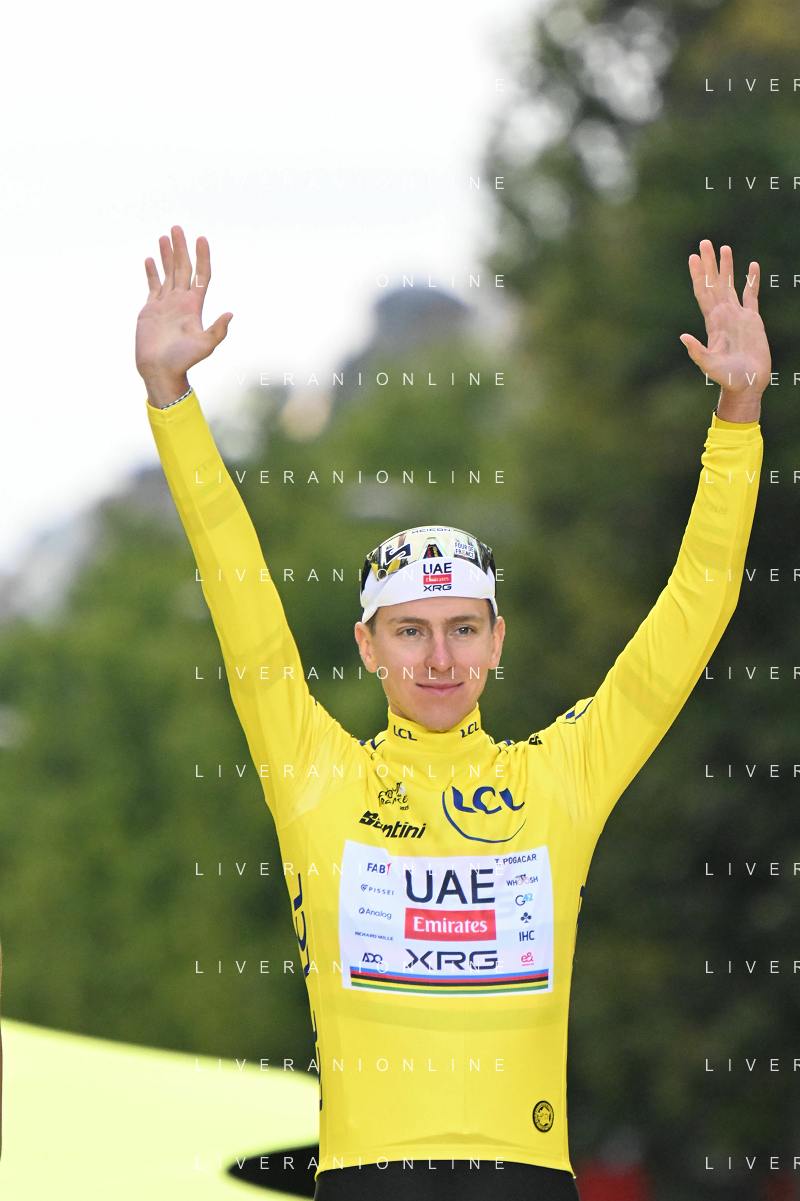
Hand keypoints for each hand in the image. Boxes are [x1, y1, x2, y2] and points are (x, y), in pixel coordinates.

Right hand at [135, 226, 232, 407]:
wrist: (160, 371)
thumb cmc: (183, 361)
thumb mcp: (204, 346)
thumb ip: (217, 331)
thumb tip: (230, 314)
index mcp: (194, 306)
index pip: (201, 275)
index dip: (202, 257)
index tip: (202, 239)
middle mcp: (181, 302)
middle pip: (183, 269)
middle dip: (181, 248)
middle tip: (177, 227)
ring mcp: (166, 305)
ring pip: (168, 274)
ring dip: (167, 255)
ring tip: (165, 236)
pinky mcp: (151, 310)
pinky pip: (153, 286)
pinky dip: (152, 272)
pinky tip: (150, 259)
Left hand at [679, 240, 769, 422]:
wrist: (747, 384)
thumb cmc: (728, 378)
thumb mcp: (710, 365)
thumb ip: (697, 352)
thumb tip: (682, 337)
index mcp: (713, 322)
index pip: (703, 292)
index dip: (698, 275)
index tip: (693, 257)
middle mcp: (723, 315)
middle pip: (714, 283)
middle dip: (710, 263)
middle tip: (705, 242)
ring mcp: (737, 316)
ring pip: (731, 285)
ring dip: (727, 267)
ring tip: (725, 248)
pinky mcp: (753, 320)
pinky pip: (752, 295)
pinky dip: (752, 280)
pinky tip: (752, 266)